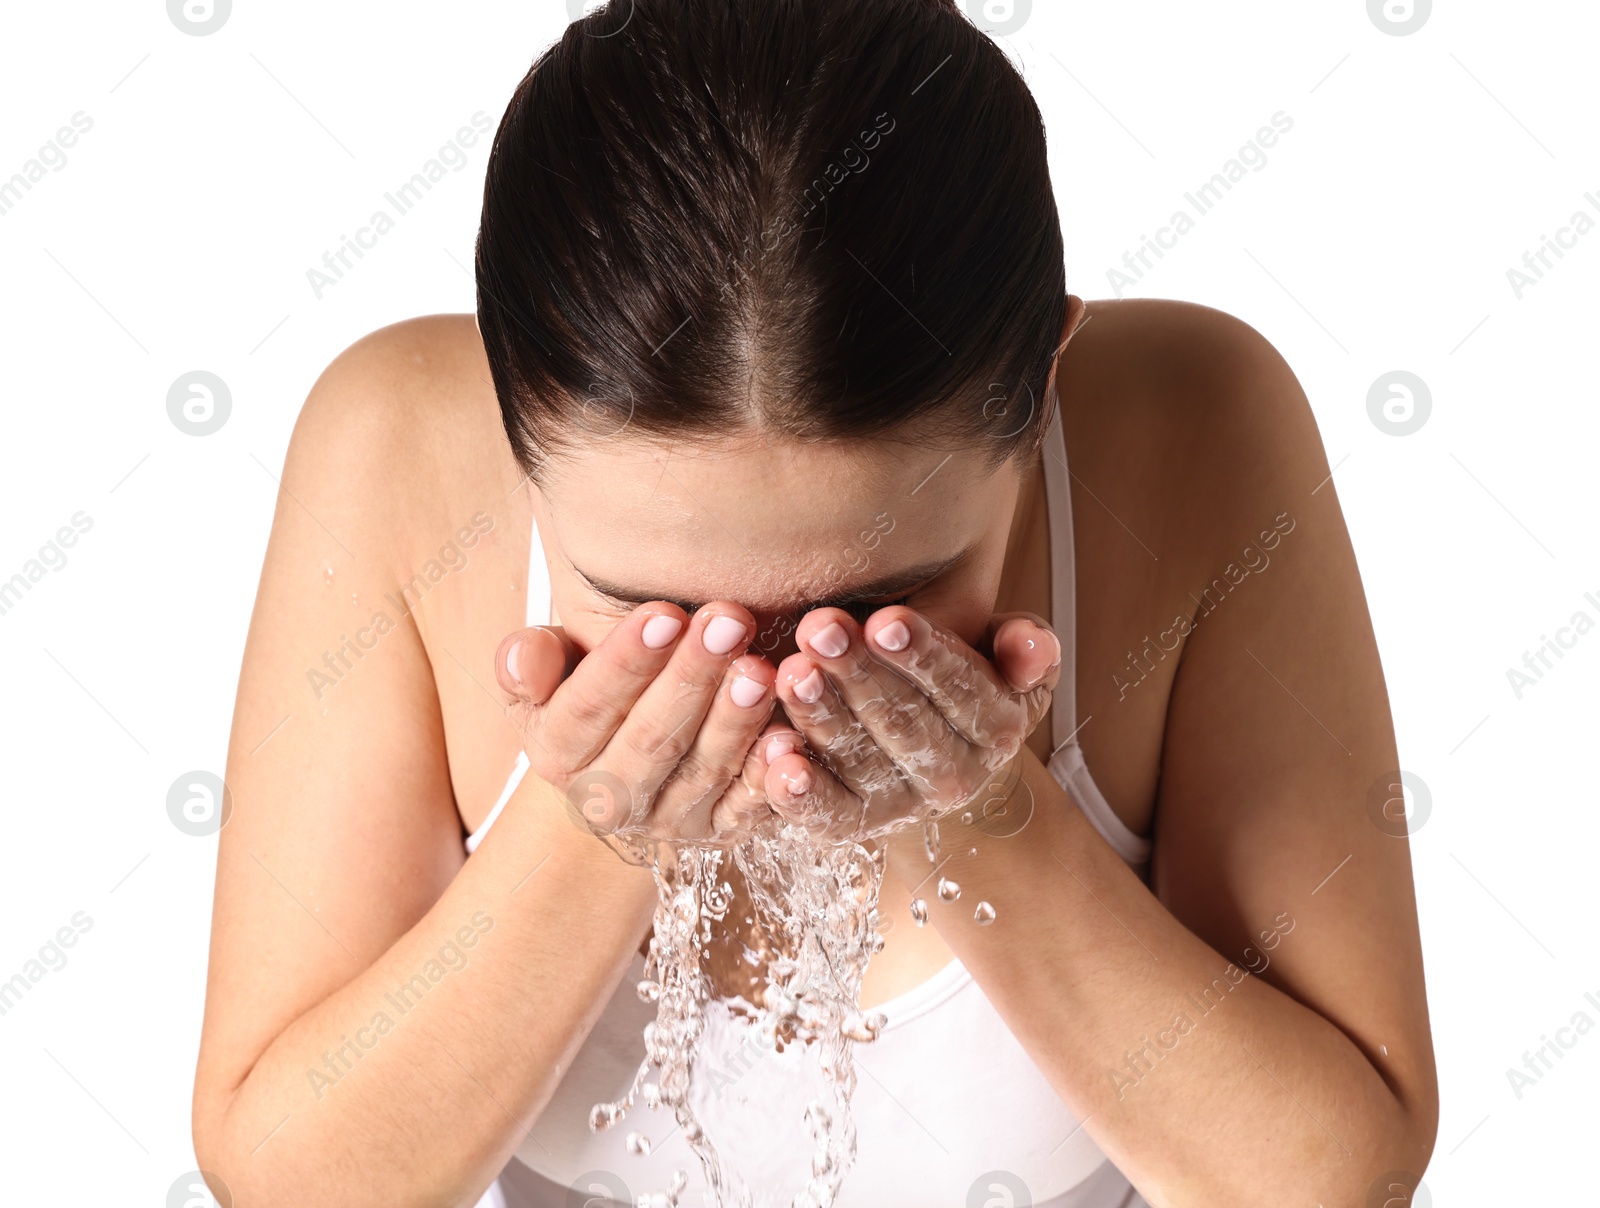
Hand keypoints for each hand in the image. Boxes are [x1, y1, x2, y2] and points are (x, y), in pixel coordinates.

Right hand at [493, 602, 793, 846]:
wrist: (628, 745)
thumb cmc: (591, 685)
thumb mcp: (550, 670)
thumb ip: (530, 660)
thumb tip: (524, 660)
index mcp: (558, 755)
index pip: (588, 709)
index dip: (626, 663)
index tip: (664, 613)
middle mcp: (608, 800)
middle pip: (650, 740)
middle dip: (691, 679)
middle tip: (728, 622)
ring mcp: (667, 821)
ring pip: (702, 771)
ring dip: (734, 721)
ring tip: (761, 668)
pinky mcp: (719, 831)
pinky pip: (745, 810)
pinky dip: (767, 778)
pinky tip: (787, 737)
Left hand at [760, 607, 1059, 841]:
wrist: (930, 746)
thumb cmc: (958, 677)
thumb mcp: (1001, 655)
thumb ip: (1022, 646)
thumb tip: (1035, 644)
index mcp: (996, 726)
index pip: (960, 687)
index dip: (923, 655)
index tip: (886, 621)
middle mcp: (954, 775)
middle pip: (904, 722)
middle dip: (859, 673)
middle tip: (820, 630)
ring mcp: (902, 805)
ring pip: (860, 760)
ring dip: (822, 718)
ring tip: (790, 675)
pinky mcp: (855, 826)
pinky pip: (828, 815)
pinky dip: (801, 793)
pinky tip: (776, 757)